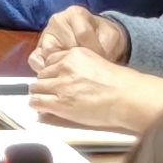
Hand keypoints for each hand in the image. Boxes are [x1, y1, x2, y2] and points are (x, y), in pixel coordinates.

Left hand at [29, 52, 162, 135]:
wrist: (126, 96)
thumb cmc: (120, 83)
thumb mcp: (97, 63)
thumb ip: (79, 65)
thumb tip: (68, 76)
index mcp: (74, 54)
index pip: (51, 60)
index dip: (52, 71)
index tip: (54, 78)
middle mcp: (65, 66)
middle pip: (42, 73)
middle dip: (46, 82)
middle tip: (51, 92)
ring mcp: (61, 84)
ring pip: (37, 87)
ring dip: (40, 93)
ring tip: (46, 100)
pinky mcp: (60, 103)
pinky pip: (37, 101)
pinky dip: (37, 105)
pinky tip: (42, 108)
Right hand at [31, 6, 126, 71]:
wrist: (95, 36)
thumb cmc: (102, 36)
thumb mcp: (111, 36)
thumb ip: (107, 46)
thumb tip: (99, 61)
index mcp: (76, 14)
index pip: (83, 33)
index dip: (94, 50)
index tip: (102, 61)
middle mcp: (57, 21)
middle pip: (64, 47)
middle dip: (77, 63)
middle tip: (88, 73)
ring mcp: (46, 35)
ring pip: (47, 55)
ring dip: (60, 68)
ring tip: (73, 76)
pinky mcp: (39, 49)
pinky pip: (35, 60)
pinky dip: (46, 70)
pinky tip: (59, 75)